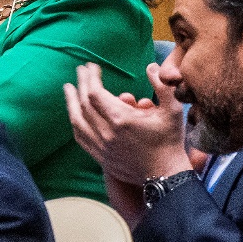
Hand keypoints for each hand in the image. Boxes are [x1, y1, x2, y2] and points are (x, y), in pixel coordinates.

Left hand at [64, 62, 191, 186]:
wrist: (165, 175)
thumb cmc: (170, 140)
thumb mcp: (173, 110)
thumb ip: (162, 86)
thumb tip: (150, 66)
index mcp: (121, 119)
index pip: (95, 92)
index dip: (90, 77)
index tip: (91, 66)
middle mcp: (106, 132)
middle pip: (84, 103)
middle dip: (80, 84)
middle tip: (80, 71)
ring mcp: (100, 145)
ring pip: (77, 120)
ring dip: (71, 102)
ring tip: (68, 88)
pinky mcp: (99, 156)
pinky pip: (80, 136)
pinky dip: (75, 121)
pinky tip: (74, 113)